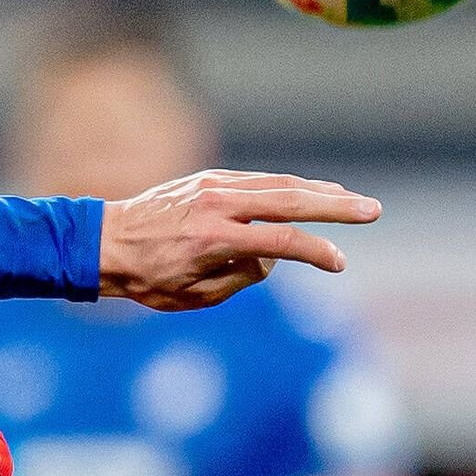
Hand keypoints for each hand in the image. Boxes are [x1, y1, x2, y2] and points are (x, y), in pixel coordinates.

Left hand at [95, 171, 380, 311]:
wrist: (104, 241)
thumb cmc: (147, 279)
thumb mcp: (194, 296)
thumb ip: (240, 278)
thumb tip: (272, 258)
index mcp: (214, 238)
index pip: (280, 242)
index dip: (314, 252)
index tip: (339, 262)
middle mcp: (217, 204)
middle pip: (289, 200)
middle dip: (335, 206)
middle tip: (372, 211)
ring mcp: (213, 186)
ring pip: (277, 184)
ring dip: (319, 191)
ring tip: (351, 200)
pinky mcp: (209, 178)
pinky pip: (258, 180)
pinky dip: (288, 185)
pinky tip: (311, 190)